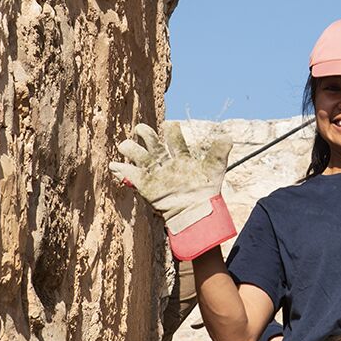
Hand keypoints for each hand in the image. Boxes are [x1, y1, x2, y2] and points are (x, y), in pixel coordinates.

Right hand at [110, 122, 231, 231]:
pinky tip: (114, 165)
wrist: (196, 213)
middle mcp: (166, 161)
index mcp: (181, 156)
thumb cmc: (206, 191)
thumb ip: (219, 151)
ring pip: (139, 155)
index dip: (171, 130)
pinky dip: (121, 170)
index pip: (173, 137)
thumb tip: (226, 136)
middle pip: (152, 142)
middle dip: (145, 133)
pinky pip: (131, 175)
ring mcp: (155, 173)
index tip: (170, 127)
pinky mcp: (146, 185)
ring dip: (131, 149)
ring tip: (126, 146)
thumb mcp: (215, 169)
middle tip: (141, 130)